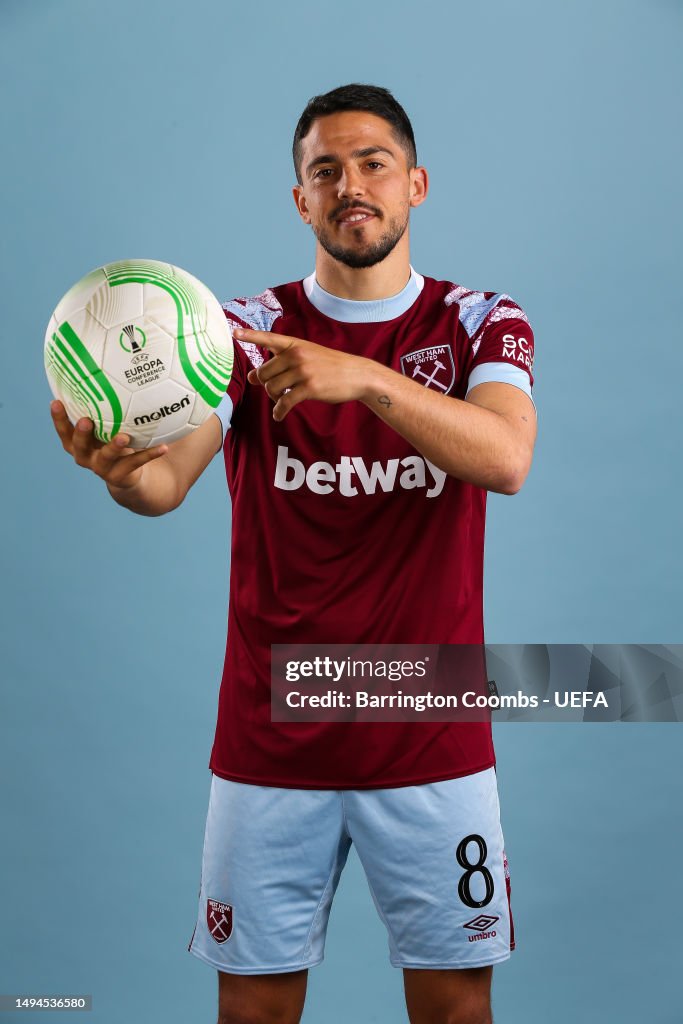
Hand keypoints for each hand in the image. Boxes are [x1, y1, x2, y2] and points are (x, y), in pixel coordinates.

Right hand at [50, 400, 167, 490]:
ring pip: (105, 457)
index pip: (64, 430)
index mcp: (79, 442)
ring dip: (113, 446)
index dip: (58, 418)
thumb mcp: (108, 425)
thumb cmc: (115, 440)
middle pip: (78, 446)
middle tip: (85, 421)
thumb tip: (118, 370)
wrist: (129, 474)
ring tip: (123, 436)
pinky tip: (163, 446)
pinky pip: (135, 463)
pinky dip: (149, 454)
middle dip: (81, 434)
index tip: (56, 402)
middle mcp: (86, 456)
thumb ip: (107, 407)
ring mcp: (102, 468)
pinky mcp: (120, 476)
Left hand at [235, 327, 372, 420]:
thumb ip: (282, 363)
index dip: (250, 336)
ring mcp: (303, 371)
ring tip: (282, 401)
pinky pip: (285, 402)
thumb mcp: (307, 356)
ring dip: (274, 398)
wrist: (357, 374)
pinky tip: (279, 415)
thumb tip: (253, 377)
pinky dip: (279, 411)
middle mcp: (297, 355)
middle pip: (264, 372)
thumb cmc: (330, 366)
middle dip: (265, 384)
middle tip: (275, 391)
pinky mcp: (309, 388)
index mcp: (295, 344)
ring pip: (272, 388)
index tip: (234, 333)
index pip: (268, 339)